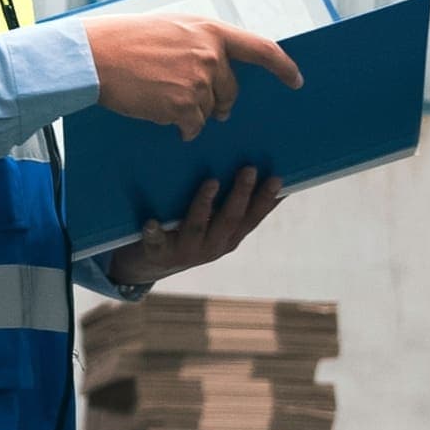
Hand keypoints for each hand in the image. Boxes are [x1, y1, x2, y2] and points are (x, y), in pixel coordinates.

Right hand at [84, 14, 302, 135]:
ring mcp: (198, 82)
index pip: (261, 48)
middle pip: (230, 90)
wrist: (97, 55)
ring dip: (191, 112)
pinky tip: (159, 112)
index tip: (296, 79)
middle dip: (220, 102)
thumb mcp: (173, 28)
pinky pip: (191, 127)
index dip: (283, 66)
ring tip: (160, 96)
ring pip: (208, 112)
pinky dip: (180, 127)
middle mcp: (211, 55)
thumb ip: (200, 43)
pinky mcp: (183, 107)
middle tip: (203, 105)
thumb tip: (217, 66)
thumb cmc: (128, 39)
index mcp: (210, 30)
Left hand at [106, 165, 283, 286]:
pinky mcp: (159, 252)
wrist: (155, 262)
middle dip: (240, 195)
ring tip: (211, 182)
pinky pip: (157, 242)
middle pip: (230, 220)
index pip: (253, 218)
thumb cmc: (194, 230)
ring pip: (198, 228)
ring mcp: (186, 251)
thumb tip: (265, 167)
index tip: (278, 178)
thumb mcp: (218, 221)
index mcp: (230, 237)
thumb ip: (235, 202)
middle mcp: (213, 246)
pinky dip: (155, 232)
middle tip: (249, 169)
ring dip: (205, 205)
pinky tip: (152, 221)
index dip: (266, 200)